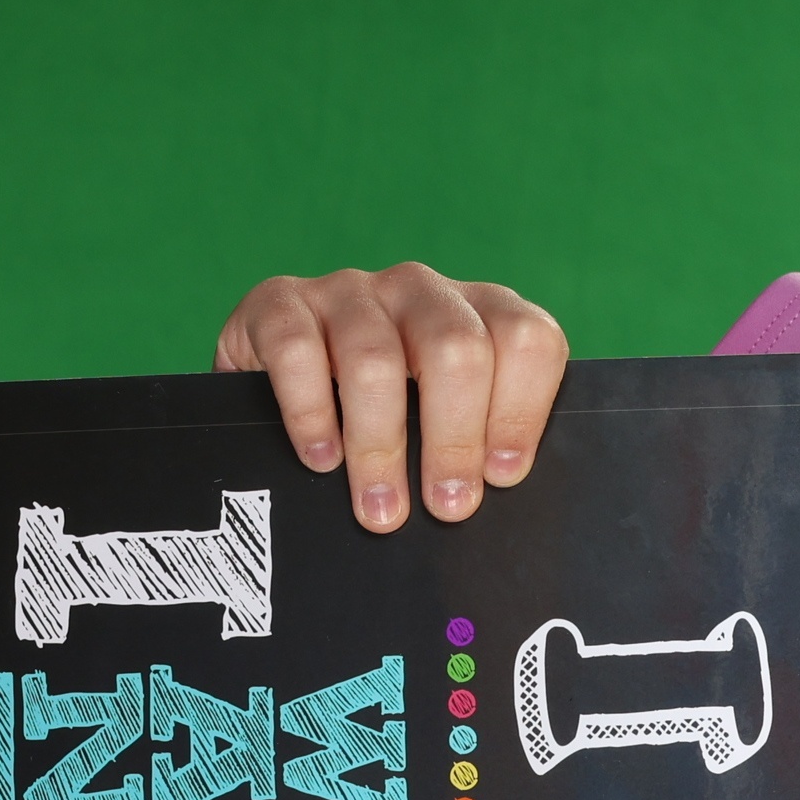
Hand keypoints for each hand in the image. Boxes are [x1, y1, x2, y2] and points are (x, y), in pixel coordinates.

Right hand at [214, 263, 568, 532]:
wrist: (273, 387)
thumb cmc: (385, 421)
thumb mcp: (441, 424)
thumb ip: (479, 448)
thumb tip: (491, 503)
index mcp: (477, 313)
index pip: (527, 338)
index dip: (520, 410)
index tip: (502, 476)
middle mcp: (418, 291)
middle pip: (457, 349)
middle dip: (454, 439)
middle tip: (446, 506)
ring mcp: (348, 291)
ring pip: (375, 358)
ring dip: (379, 447)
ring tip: (380, 509)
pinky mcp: (279, 304)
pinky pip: (297, 351)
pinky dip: (310, 415)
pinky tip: (320, 459)